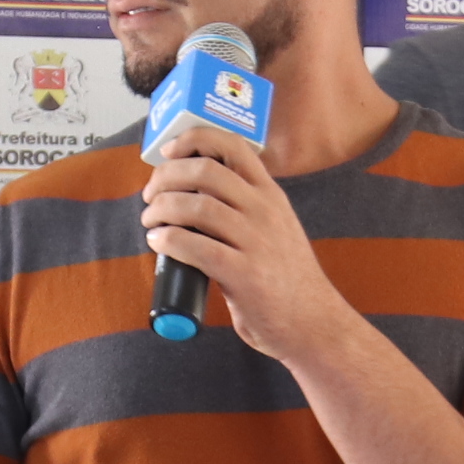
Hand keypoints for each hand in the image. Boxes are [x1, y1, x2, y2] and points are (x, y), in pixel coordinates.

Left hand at [141, 126, 356, 363]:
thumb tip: (194, 197)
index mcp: (271, 196)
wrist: (313, 324)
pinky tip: (158, 243)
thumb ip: (246, 210)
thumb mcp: (276, 229)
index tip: (170, 151)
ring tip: (150, 222)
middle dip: (166, 177)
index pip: (233, 146)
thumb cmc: (286, 280)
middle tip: (150, 196)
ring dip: (161, 209)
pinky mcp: (244, 274)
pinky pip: (195, 246)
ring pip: (196, 206)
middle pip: (205, 171)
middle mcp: (265, 211)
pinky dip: (168, 240)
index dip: (194, 139)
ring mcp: (256, 242)